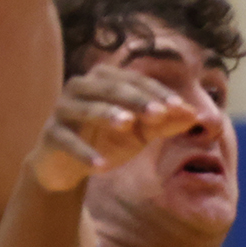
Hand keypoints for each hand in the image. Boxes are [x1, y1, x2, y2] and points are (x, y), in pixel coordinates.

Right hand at [30, 65, 196, 191]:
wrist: (68, 164)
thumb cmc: (107, 139)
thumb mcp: (140, 132)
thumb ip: (166, 122)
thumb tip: (195, 115)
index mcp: (105, 80)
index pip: (136, 82)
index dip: (158, 93)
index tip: (180, 108)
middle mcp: (81, 87)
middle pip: (111, 88)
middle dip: (136, 99)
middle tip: (159, 113)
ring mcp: (63, 108)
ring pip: (86, 107)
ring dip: (107, 114)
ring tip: (127, 124)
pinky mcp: (50, 133)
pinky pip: (66, 140)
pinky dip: (83, 152)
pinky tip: (100, 166)